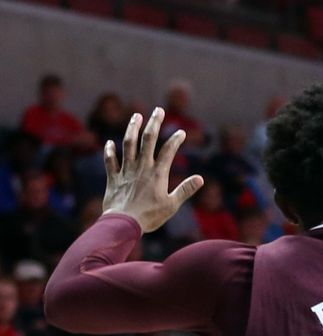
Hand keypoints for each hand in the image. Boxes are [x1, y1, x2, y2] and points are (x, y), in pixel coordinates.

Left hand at [102, 108, 203, 232]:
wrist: (122, 225)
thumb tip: (201, 178)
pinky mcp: (113, 179)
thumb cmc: (149, 217)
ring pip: (128, 145)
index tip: (181, 132)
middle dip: (154, 123)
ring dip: (132, 129)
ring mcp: (126, 172)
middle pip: (148, 140)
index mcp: (157, 174)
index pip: (168, 151)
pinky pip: (110, 162)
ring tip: (136, 116)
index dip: (175, 140)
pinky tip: (109, 142)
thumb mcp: (172, 205)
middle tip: (158, 110)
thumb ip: (185, 190)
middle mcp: (141, 168)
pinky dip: (109, 151)